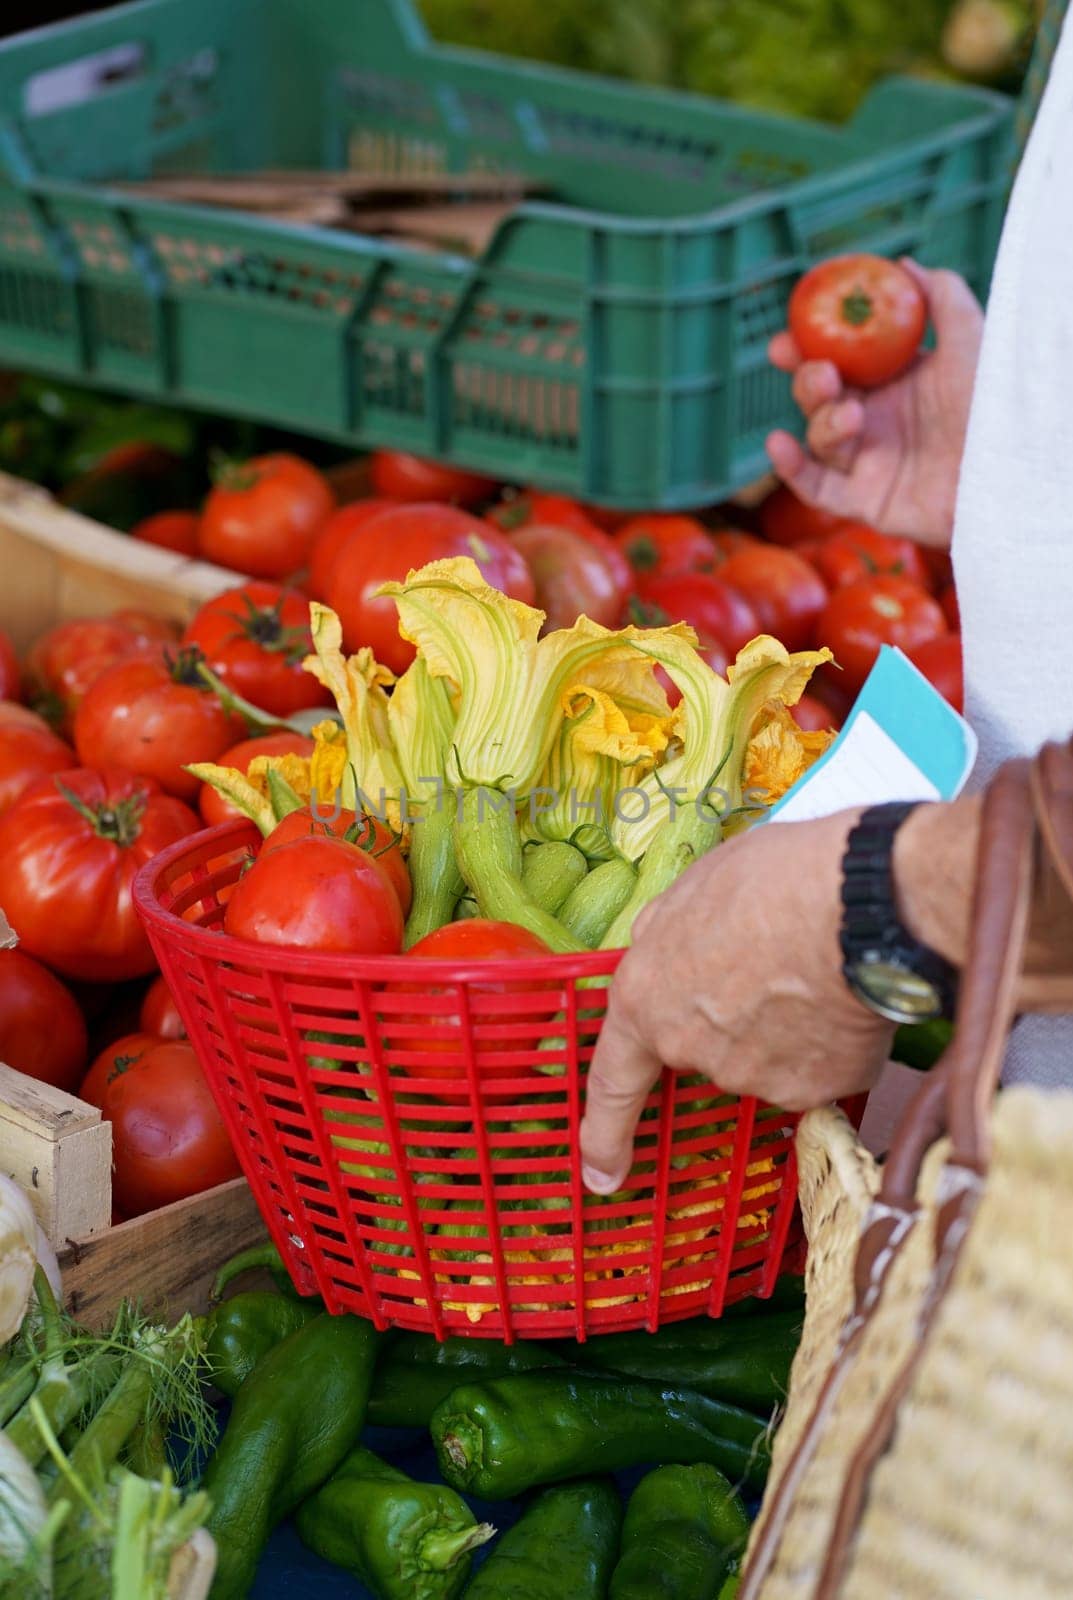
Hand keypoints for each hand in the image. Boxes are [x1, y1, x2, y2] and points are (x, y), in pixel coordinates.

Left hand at [579, 811, 892, 1195]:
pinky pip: (819, 1069)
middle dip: (732, 1017)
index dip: (604, 1131)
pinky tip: (844, 996)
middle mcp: (693, 1050)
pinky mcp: (815, 1090)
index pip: (614, 1080)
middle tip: (770, 961)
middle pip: (707, 1049)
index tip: (601, 1175)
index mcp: (647, 1000)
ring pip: (766, 1058)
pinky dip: (831, 1041)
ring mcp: (754, 1078)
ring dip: (784, 1025)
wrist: (856, 906)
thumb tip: (664, 946)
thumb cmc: (771, 880)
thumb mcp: (693, 888)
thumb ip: (667, 932)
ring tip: (815, 964)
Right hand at [766, 261, 983, 549]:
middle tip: (824, 373)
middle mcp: (875, 421)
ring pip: (818, 438)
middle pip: (818, 398)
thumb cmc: (995, 407)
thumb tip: (903, 266)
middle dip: (808, 382)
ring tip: (852, 417)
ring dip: (823, 422)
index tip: (787, 338)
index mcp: (892, 383)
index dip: (805, 349)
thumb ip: (942, 297)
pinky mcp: (864, 501)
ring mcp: (867, 462)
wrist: (1007, 472)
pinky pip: (816, 487)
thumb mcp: (972, 340)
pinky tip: (778, 445)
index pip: (837, 362)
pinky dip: (791, 469)